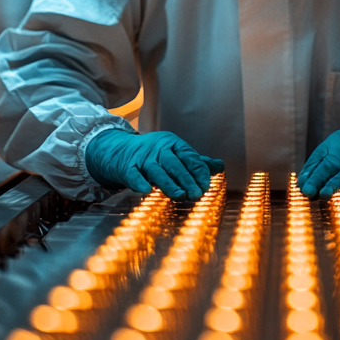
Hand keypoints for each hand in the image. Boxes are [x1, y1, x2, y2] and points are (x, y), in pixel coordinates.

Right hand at [85, 129, 224, 199]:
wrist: (118, 149)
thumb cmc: (153, 155)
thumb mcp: (175, 154)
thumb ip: (196, 161)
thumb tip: (220, 165)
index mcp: (173, 144)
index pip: (190, 158)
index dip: (199, 172)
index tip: (206, 187)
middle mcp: (158, 149)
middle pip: (175, 165)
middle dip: (187, 180)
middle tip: (197, 195)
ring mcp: (142, 158)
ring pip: (157, 171)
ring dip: (168, 183)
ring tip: (179, 196)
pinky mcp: (126, 167)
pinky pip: (133, 174)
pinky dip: (139, 182)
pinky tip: (146, 191)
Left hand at [298, 127, 339, 199]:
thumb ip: (324, 170)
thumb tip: (304, 187)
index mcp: (335, 144)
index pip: (317, 160)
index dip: (308, 175)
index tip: (302, 188)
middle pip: (329, 164)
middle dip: (317, 178)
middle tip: (307, 192)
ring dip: (336, 182)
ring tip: (324, 194)